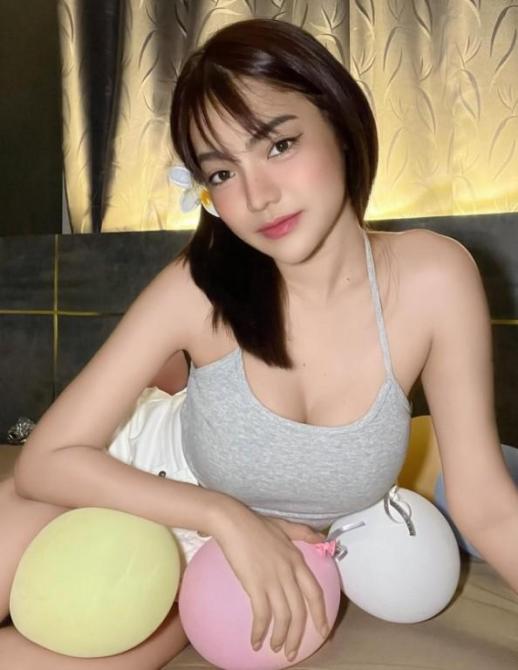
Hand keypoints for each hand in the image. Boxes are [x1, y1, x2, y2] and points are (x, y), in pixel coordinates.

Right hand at [208, 502, 329, 661]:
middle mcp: (289, 573)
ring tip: (276, 648)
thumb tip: (323, 539)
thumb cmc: (256, 523)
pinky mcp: (255, 585)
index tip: (323, 631)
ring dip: (281, 637)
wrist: (232, 522)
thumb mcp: (285, 526)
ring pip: (284, 617)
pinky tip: (255, 641)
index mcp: (297, 560)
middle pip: (300, 612)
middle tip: (293, 652)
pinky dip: (260, 631)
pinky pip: (261, 615)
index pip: (315, 593)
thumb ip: (304, 534)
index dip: (321, 614)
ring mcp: (273, 579)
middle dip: (298, 636)